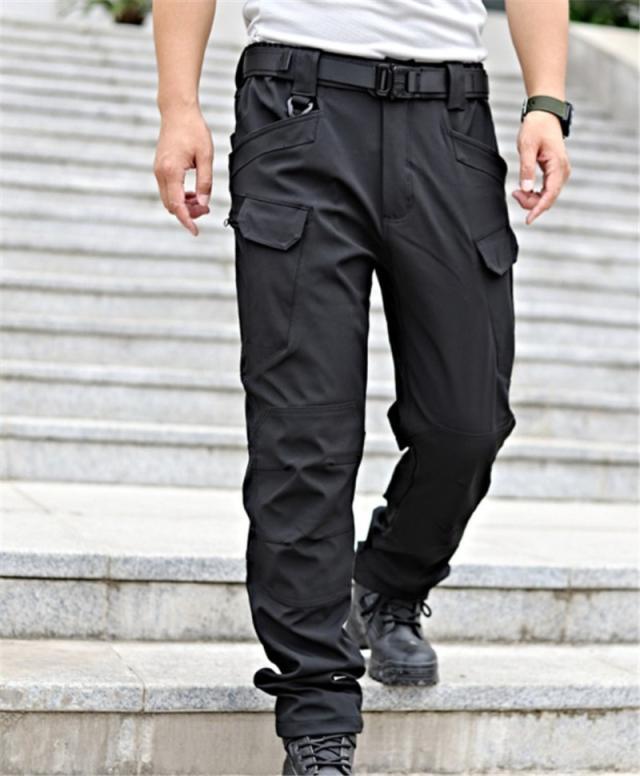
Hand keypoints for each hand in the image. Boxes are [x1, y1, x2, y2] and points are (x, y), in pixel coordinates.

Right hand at [154, 107, 212, 235]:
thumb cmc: (194, 130)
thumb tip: (203, 204)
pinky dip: (179, 197)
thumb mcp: (206, 157)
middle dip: (188, 214)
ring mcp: (158, 171)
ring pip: (168, 200)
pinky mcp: (159, 168)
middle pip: (171, 206)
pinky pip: (167, 191)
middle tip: (206, 209)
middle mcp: (160, 173)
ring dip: (184, 206)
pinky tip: (193, 193)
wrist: (177, 111)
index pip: (177, 205)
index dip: (186, 221)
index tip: (195, 231)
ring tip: (201, 201)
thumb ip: (205, 182)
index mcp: (171, 171)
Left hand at [512, 110, 570, 224]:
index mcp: (558, 165)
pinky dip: (535, 194)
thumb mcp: (526, 147)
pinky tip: (524, 191)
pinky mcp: (556, 172)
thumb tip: (525, 189)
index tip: (528, 219)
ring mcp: (561, 171)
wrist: (544, 114)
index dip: (539, 208)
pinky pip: (547, 189)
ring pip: (548, 195)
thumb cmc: (536, 127)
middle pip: (549, 197)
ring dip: (533, 199)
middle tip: (514, 194)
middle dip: (532, 203)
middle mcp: (563, 170)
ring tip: (516, 192)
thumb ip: (526, 168)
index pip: (550, 194)